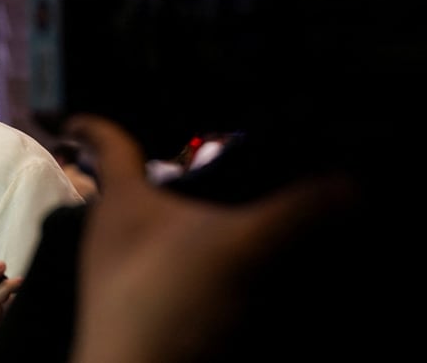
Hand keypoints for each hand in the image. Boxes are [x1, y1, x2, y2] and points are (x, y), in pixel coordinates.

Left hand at [65, 114, 355, 362]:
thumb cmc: (166, 301)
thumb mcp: (242, 247)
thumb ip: (298, 211)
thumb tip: (352, 182)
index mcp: (122, 201)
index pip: (104, 142)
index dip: (92, 122)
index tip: (74, 113)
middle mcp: (110, 234)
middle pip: (124, 188)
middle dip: (151, 171)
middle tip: (192, 157)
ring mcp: (118, 277)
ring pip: (142, 232)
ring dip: (171, 220)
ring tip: (216, 210)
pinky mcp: (136, 312)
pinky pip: (160, 270)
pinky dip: (185, 261)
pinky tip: (220, 270)